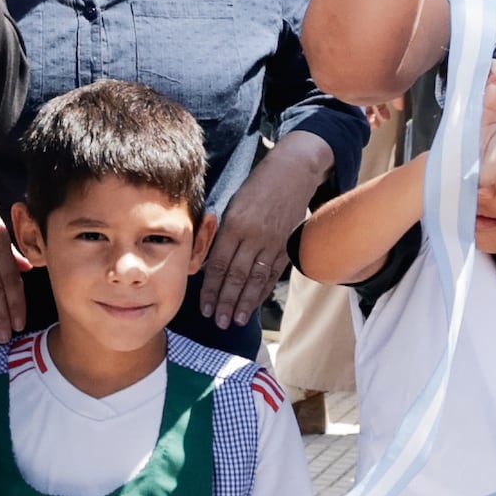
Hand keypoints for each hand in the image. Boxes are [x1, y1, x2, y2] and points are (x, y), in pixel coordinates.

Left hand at [197, 134, 335, 325]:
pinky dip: (262, 291)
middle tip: (218, 322)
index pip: (218, 263)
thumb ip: (222, 234)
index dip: (210, 288)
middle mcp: (253, 236)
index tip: (203, 307)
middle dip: (225, 301)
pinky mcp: (287, 246)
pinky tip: (253, 305)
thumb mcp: (232, 205)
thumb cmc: (256, 188)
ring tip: (234, 320)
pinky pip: (273, 274)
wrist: (292, 173)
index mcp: (234, 224)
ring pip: (255, 279)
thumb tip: (210, 264)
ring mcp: (272, 242)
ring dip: (244, 302)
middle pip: (236, 275)